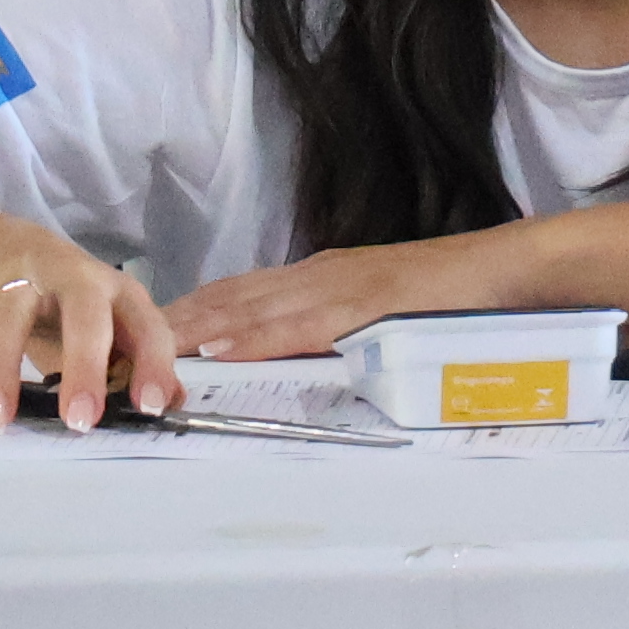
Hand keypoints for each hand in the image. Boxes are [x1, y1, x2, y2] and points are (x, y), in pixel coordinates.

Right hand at [0, 207, 183, 432]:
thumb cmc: (58, 298)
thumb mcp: (103, 321)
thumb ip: (132, 360)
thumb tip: (171, 402)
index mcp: (111, 289)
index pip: (145, 323)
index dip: (153, 363)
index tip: (153, 406)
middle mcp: (65, 273)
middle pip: (82, 312)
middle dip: (82, 365)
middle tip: (78, 420)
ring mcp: (10, 275)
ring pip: (4, 316)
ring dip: (0, 371)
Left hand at [168, 227, 539, 359]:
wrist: (511, 271)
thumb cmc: (457, 298)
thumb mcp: (386, 313)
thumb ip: (344, 328)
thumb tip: (310, 356)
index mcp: (324, 278)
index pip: (240, 293)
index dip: (191, 311)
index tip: (142, 328)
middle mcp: (320, 275)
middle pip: (229, 297)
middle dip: (172, 320)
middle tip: (117, 341)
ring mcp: (340, 287)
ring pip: (250, 309)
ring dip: (194, 331)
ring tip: (142, 350)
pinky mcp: (364, 307)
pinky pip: (297, 326)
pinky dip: (251, 339)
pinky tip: (218, 351)